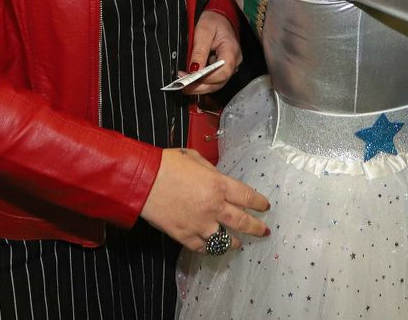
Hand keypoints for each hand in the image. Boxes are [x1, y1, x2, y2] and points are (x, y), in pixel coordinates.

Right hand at [140, 147, 270, 250]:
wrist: (142, 180)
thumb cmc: (167, 164)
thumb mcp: (195, 158)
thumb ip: (211, 171)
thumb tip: (217, 180)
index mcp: (218, 185)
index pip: (247, 197)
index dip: (258, 203)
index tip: (264, 207)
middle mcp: (214, 207)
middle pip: (242, 222)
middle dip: (256, 228)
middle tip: (264, 232)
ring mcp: (200, 224)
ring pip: (224, 240)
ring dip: (234, 242)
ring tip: (238, 244)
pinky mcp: (184, 235)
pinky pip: (202, 247)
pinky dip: (209, 248)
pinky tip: (214, 248)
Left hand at [184, 10, 239, 95]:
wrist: (220, 18)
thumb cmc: (213, 21)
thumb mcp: (203, 31)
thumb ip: (199, 51)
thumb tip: (193, 70)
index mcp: (231, 51)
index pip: (223, 72)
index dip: (206, 78)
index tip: (188, 77)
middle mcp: (234, 62)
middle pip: (219, 83)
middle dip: (199, 87)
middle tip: (181, 85)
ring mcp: (230, 67)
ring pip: (216, 84)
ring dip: (199, 87)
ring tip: (182, 82)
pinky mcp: (224, 69)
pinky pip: (214, 81)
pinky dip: (201, 83)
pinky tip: (190, 79)